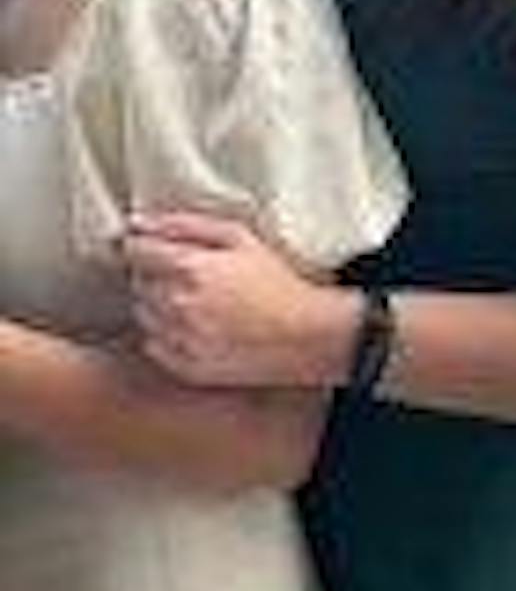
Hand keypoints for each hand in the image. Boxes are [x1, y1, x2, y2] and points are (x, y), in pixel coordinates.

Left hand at [124, 213, 358, 387]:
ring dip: (157, 306)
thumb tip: (137, 222)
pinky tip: (193, 329)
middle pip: (137, 283)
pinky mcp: (187, 368)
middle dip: (153, 276)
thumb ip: (183, 224)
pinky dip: (164, 336)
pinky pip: (152, 346)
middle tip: (185, 278)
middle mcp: (178, 306)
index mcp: (189, 268)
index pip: (136, 251)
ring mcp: (181, 340)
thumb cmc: (275, 281)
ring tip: (191, 304)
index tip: (154, 249)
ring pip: (142, 315)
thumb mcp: (237, 237)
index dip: (142, 246)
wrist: (305, 336)